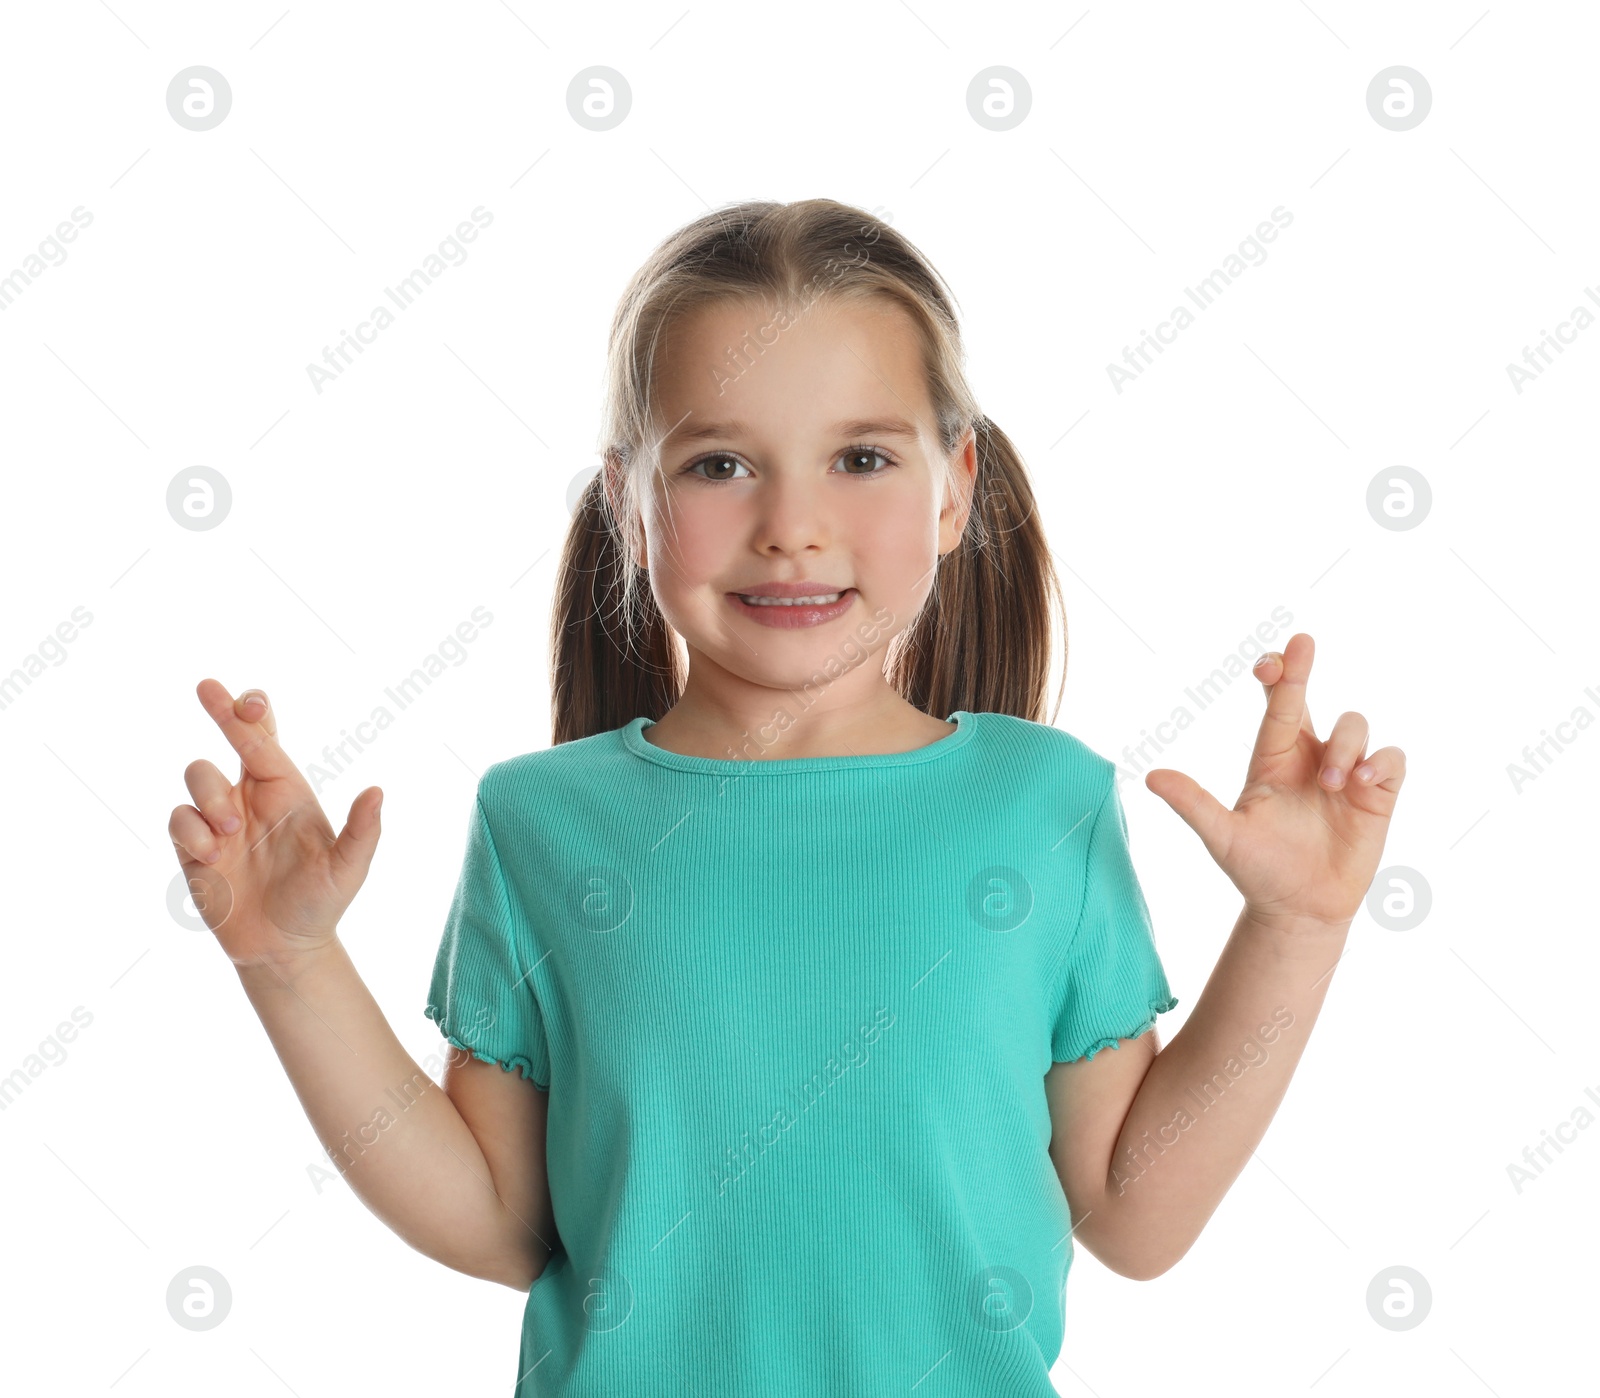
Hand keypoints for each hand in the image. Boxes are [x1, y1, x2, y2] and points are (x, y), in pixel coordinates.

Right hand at [169, 681, 383, 972]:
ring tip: (232, 834)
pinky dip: (193, 832)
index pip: (266, 739)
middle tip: (208, 686)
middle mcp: (251, 796)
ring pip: (199, 776)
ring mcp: (218, 818)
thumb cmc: (321, 903)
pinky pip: (179, 818)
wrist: (284, 948)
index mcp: (287, 790)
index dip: (254, 711)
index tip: (250, 699)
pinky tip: (214, 856)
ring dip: (212, 798)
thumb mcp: (348, 869)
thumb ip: (363, 831)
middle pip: (228, 739)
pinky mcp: (192, 846)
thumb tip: (377, 791)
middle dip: (220, 709)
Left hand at [1142, 633, 1405, 931]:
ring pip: (1353, 727)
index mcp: (1272, 759)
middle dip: (1304, 669)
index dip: (1276, 676)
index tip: (1269, 657)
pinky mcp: (1377, 794)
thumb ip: (1193, 803)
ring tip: (1329, 785)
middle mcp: (1309, 757)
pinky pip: (1390, 758)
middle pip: (1310, 701)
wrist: (1298, 909)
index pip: (1275, 707)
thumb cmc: (1257, 870)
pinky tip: (1360, 782)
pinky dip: (1379, 762)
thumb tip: (1151, 776)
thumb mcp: (1223, 837)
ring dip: (1342, 747)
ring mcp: (1344, 773)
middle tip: (1301, 642)